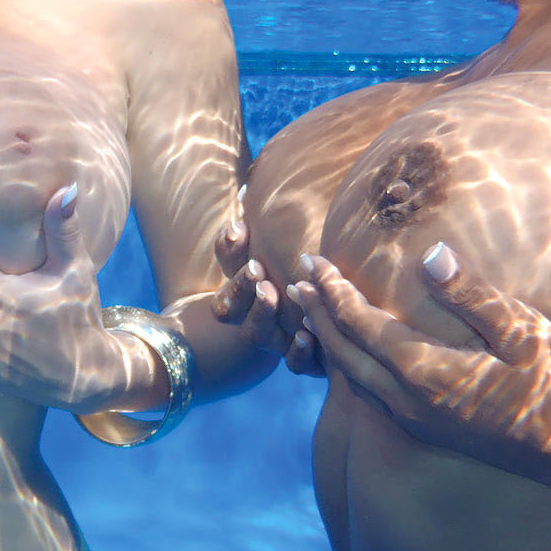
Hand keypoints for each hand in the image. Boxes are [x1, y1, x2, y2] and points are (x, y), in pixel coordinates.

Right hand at [209, 195, 322, 374]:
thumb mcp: (284, 246)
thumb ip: (269, 225)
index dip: (228, 250)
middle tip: (256, 269)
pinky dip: (298, 353)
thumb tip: (250, 187)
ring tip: (273, 294)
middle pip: (229, 307)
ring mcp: (275, 338)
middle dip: (239, 287)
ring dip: (261, 314)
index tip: (241, 229)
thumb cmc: (306, 269)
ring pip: (255, 334)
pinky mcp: (304, 357)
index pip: (224, 259)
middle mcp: (252, 313)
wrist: (327, 323)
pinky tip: (307, 335)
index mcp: (244, 284)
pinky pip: (294, 363)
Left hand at [288, 244, 550, 470]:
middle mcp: (410, 402)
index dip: (333, 292)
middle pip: (345, 353)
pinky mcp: (429, 430)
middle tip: (295, 280)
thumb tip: (429, 255)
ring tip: (311, 313)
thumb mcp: (525, 333)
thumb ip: (472, 296)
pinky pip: (370, 395)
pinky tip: (352, 355)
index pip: (362, 325)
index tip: (311, 262)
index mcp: (427, 373)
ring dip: (328, 342)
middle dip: (318, 314)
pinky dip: (349, 367)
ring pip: (352, 378)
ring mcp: (417, 421)